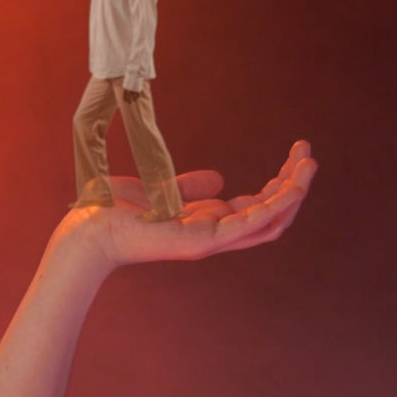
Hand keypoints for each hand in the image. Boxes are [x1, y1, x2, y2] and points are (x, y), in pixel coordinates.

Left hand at [51, 140, 316, 271]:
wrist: (86, 230)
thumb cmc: (115, 214)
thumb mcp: (162, 190)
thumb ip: (191, 188)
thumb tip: (219, 178)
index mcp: (207, 224)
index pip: (257, 208)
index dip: (280, 185)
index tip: (294, 156)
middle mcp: (215, 236)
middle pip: (271, 215)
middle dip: (295, 185)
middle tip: (308, 154)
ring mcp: (212, 241)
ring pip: (270, 222)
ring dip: (295, 193)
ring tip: (310, 164)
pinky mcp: (204, 241)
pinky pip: (252, 225)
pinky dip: (276, 205)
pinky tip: (292, 184)